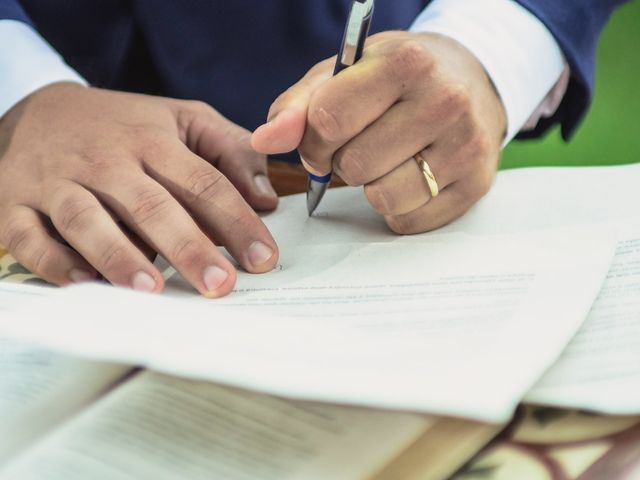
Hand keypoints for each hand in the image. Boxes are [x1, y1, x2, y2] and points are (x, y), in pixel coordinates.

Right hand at [0, 83, 278, 296]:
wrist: (39, 110)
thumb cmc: (125, 125)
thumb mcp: (183, 120)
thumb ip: (231, 151)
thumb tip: (265, 199)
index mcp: (152, 141)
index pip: (203, 183)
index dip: (236, 221)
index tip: (263, 259)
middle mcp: (105, 162)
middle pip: (150, 205)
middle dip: (188, 247)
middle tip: (219, 284)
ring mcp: (57, 183)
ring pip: (87, 220)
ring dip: (119, 257)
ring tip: (154, 290)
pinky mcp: (16, 204)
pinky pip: (29, 237)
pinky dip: (54, 262)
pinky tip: (84, 284)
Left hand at [252, 32, 505, 233]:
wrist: (474, 81)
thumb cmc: (398, 78)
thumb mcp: (346, 74)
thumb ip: (299, 106)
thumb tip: (266, 140)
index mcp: (405, 63)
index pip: (329, 120)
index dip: (313, 139)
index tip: (321, 139)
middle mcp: (444, 101)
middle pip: (354, 165)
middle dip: (343, 163)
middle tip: (360, 146)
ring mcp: (466, 146)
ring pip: (383, 198)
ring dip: (371, 187)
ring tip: (386, 161)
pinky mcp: (475, 185)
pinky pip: (409, 220)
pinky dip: (398, 208)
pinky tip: (410, 178)